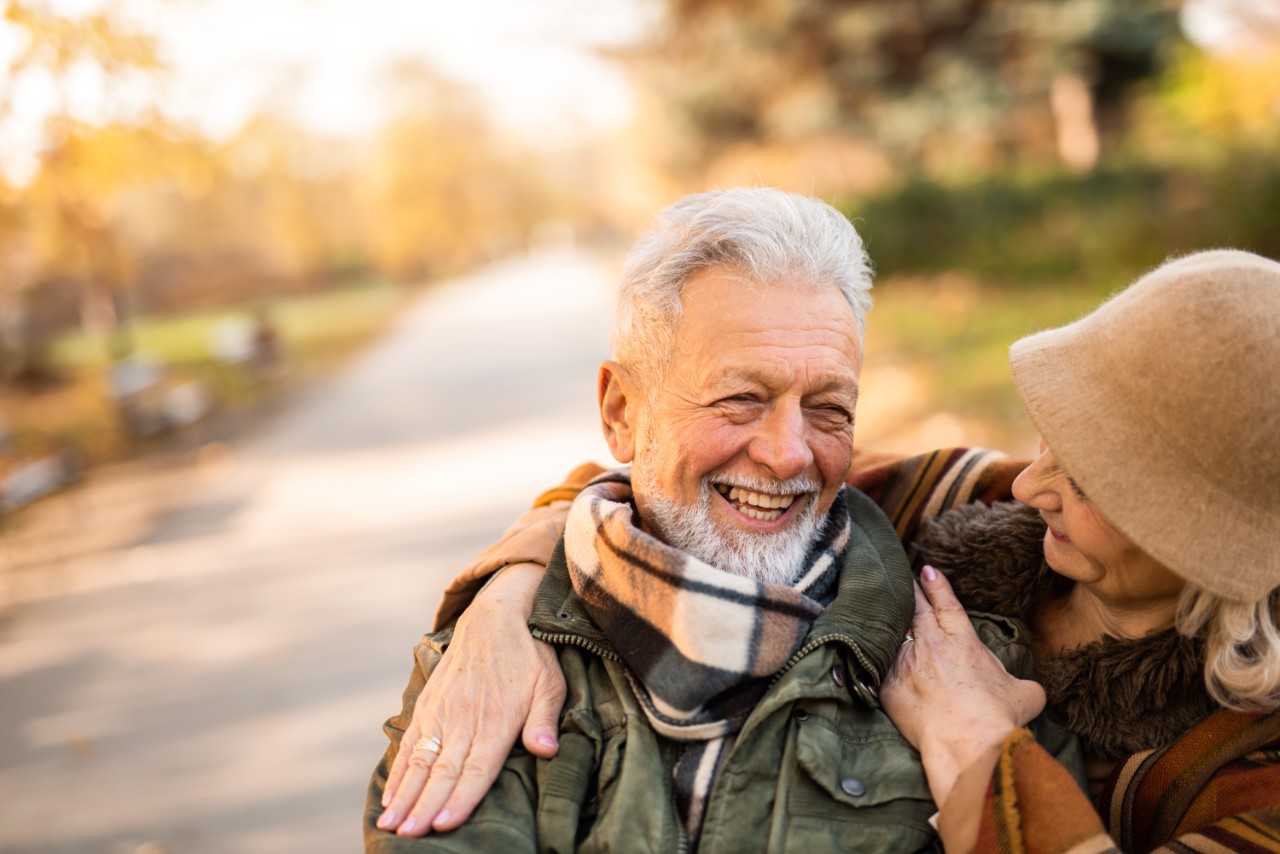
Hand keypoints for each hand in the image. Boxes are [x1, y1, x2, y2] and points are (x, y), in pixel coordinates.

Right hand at [377, 563, 565, 836]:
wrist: (495, 616)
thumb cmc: (530, 655)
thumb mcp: (549, 683)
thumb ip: (544, 719)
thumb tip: (546, 750)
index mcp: (497, 721)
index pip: (477, 769)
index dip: (460, 799)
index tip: (443, 825)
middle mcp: (465, 720)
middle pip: (443, 772)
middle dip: (424, 806)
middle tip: (407, 835)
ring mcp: (443, 712)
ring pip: (421, 761)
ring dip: (404, 794)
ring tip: (390, 824)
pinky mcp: (429, 704)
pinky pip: (410, 742)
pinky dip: (398, 771)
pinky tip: (389, 795)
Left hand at [881, 565, 1045, 806]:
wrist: (966, 741)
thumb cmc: (997, 717)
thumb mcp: (1026, 696)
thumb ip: (1024, 686)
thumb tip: (1031, 691)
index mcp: (963, 641)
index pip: (948, 606)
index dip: (937, 587)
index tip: (928, 571)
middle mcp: (932, 645)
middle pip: (916, 611)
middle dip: (910, 593)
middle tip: (901, 580)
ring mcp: (907, 663)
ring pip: (895, 635)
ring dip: (892, 623)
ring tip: (884, 613)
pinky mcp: (889, 685)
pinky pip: (881, 665)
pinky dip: (877, 655)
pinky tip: (870, 650)